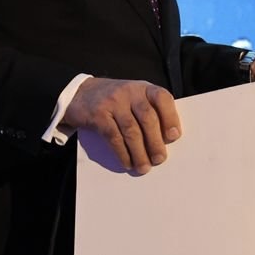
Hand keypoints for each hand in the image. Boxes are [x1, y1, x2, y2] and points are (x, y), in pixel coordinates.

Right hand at [64, 77, 179, 175]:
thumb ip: (149, 111)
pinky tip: (127, 163)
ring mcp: (113, 102)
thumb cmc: (115, 101)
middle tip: (159, 159)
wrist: (80, 93)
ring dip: (139, 152)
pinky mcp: (98, 114)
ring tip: (144, 167)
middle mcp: (130, 92)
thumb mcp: (134, 97)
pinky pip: (114, 137)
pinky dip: (123, 153)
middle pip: (147, 118)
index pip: (162, 97)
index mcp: (143, 88)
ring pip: (131, 130)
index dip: (170, 117)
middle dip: (155, 141)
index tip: (174, 136)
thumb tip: (164, 141)